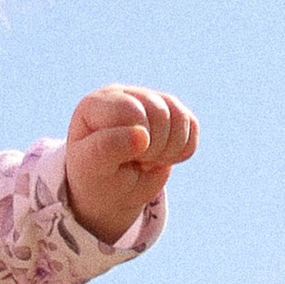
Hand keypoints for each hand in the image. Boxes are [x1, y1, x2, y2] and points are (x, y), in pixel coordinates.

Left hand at [63, 86, 197, 243]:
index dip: (136, 143)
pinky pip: (192, 125)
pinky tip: (164, 158)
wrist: (110, 189)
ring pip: (179, 116)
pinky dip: (184, 149)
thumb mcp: (92, 167)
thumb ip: (108, 148)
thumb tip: (142, 135)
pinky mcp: (170, 112)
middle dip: (153, 149)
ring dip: (169, 150)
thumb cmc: (95, 177)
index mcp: (95, 105)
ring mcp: (148, 100)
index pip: (131, 112)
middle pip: (159, 113)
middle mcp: (123, 95)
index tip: (121, 162)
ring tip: (148, 161)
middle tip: (135, 164)